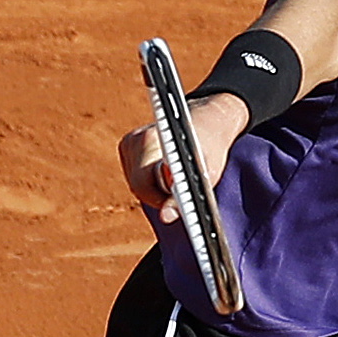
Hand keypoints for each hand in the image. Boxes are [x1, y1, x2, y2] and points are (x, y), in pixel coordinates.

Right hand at [114, 93, 241, 224]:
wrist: (208, 120)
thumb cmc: (210, 148)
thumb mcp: (205, 175)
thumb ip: (184, 198)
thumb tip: (165, 217)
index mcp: (156, 139)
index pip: (143, 183)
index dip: (160, 199)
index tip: (178, 206)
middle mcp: (138, 137)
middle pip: (138, 186)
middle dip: (159, 196)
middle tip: (182, 195)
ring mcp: (130, 141)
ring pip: (136, 183)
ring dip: (155, 189)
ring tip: (178, 180)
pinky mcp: (127, 144)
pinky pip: (134, 176)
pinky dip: (149, 181)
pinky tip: (166, 172)